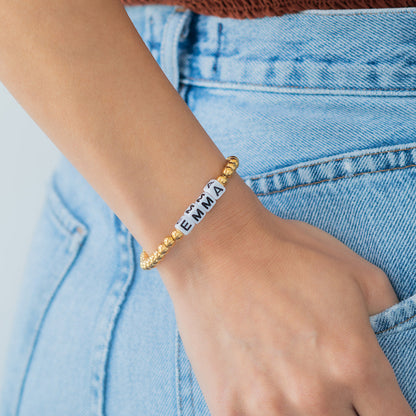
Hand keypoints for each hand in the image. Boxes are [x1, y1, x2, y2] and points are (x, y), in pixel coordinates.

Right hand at [164, 200, 413, 414]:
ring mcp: (268, 407)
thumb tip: (392, 338)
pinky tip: (260, 388)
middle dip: (344, 409)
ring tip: (290, 382)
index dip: (388, 413)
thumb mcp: (353, 271)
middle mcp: (316, 395)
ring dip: (303, 413)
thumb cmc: (283, 251)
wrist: (216, 246)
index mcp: (354, 362)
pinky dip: (265, 413)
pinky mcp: (228, 409)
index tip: (371, 402)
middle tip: (325, 383)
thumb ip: (390, 315)